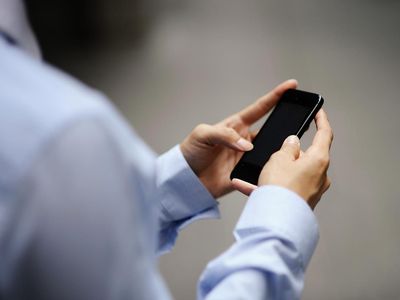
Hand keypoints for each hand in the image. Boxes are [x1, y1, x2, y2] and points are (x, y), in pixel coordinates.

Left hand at [180, 79, 297, 197]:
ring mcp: (246, 157)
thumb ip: (224, 135)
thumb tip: (247, 145)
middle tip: (300, 121)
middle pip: (271, 130)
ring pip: (270, 152)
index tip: (291, 86)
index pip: (260, 108)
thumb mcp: (203, 134)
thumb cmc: (190, 152)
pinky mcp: (245, 174)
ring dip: (278, 151)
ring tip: (288, 151)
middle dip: (286, 125)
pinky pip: (261, 172)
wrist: (185, 179)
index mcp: (236, 125)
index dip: (275, 96)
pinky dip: (268, 172)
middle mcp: (244, 140)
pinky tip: (274, 172)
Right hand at [234, 109, 332, 208]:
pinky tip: (246, 185)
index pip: (325, 134)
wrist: (276, 221)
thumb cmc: (280, 188)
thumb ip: (287, 147)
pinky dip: (267, 186)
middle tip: (273, 152)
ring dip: (274, 171)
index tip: (318, 111)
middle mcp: (319, 175)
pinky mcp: (299, 202)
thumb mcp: (279, 158)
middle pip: (305, 156)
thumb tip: (293, 142)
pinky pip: (282, 189)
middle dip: (289, 153)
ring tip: (254, 172)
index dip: (321, 120)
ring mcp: (310, 190)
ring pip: (290, 173)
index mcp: (318, 160)